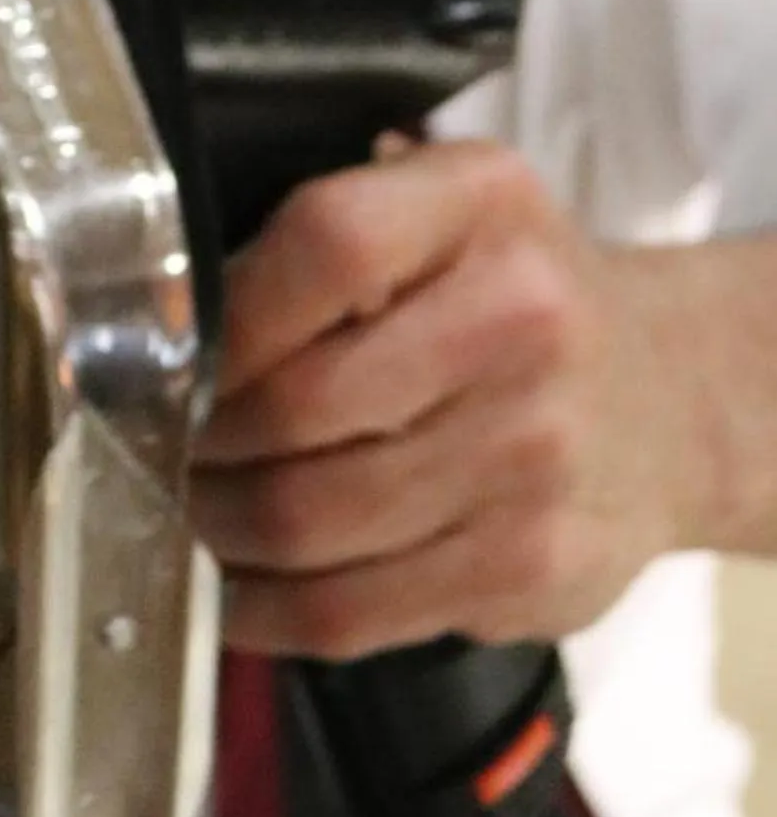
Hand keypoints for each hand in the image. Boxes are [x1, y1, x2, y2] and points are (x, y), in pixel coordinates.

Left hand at [189, 136, 689, 658]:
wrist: (666, 398)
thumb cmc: (508, 293)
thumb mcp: (443, 205)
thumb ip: (329, 233)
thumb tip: (163, 305)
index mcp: (482, 207)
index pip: (326, 248)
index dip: (222, 313)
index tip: (163, 350)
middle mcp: (522, 324)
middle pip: (296, 406)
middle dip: (194, 438)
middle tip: (151, 444)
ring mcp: (532, 457)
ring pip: (308, 519)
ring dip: (215, 524)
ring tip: (186, 505)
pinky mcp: (528, 569)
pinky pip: (350, 611)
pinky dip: (262, 610)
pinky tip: (231, 587)